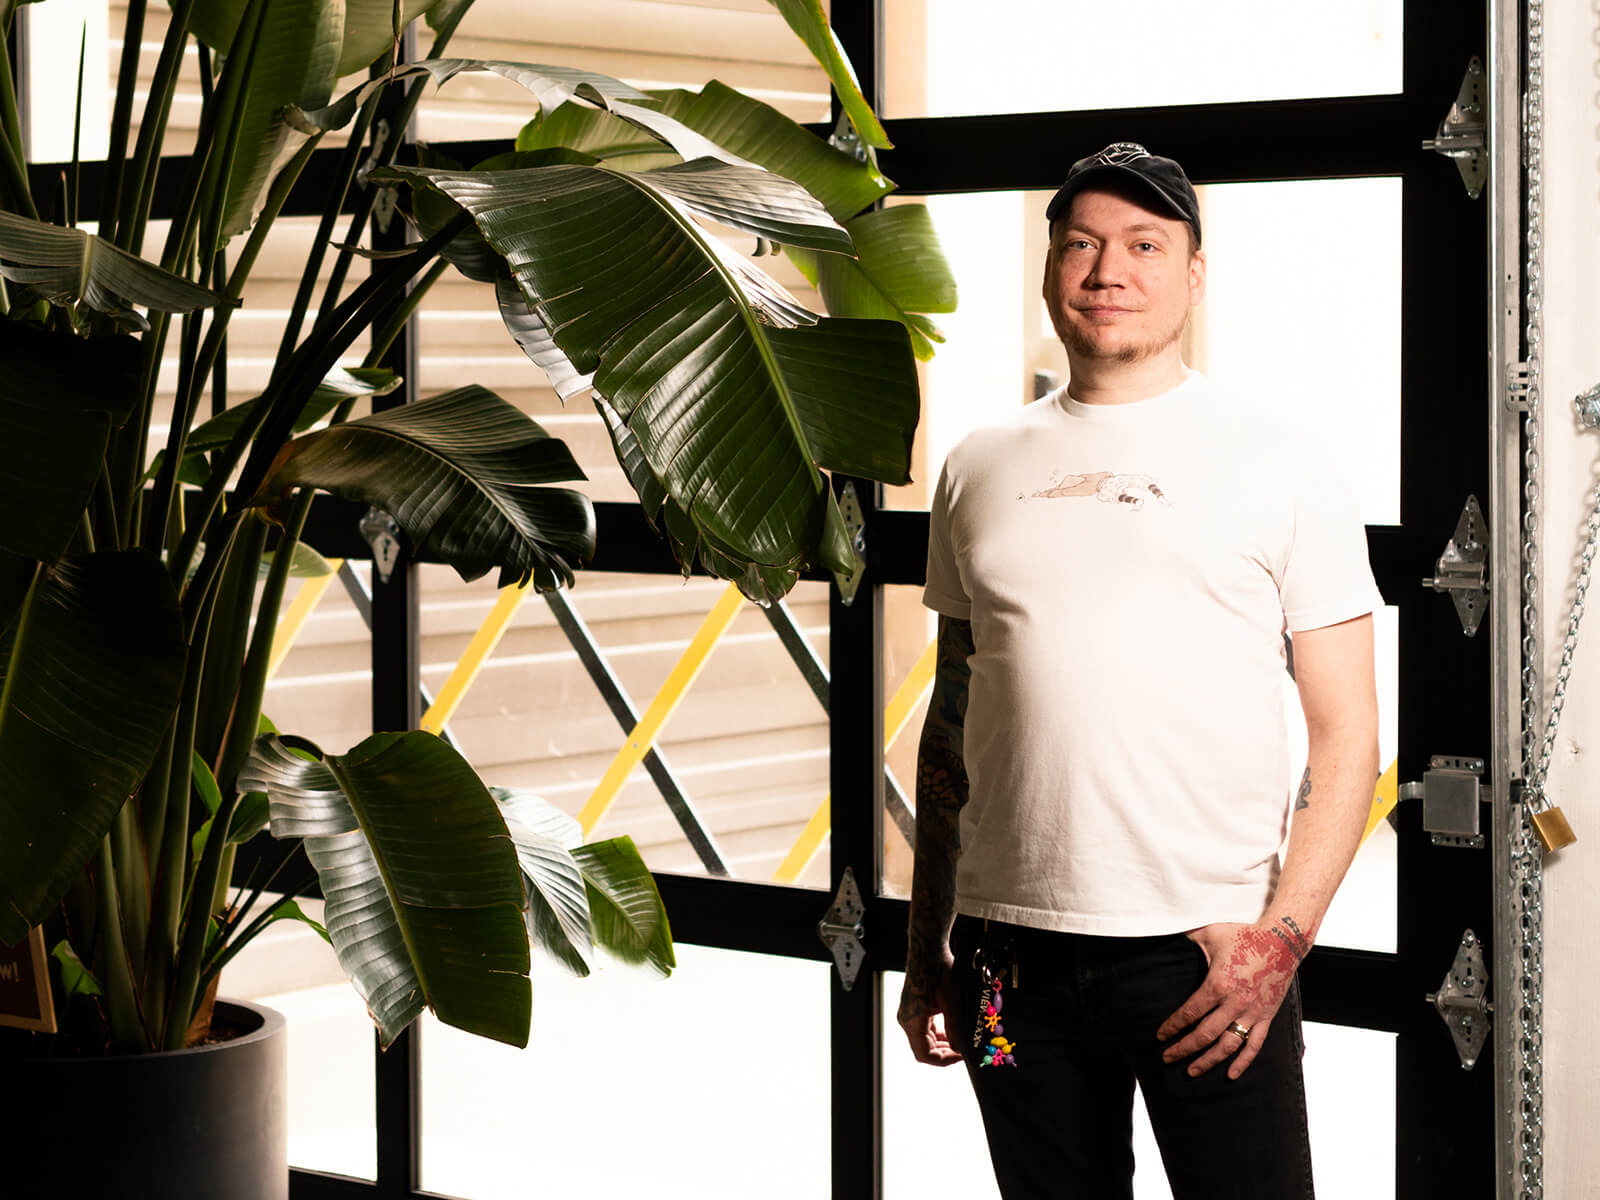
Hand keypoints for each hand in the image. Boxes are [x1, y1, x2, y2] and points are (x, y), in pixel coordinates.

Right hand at [897, 962, 963, 1066]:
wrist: (928, 949)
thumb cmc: (938, 969)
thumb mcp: (951, 1001)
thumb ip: (955, 1028)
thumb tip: (960, 1049)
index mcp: (912, 1020)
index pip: (924, 1054)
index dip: (943, 1060)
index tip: (960, 1056)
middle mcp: (906, 1019)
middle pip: (923, 1049)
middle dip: (944, 1052)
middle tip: (963, 1050)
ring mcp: (909, 1013)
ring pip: (924, 1040)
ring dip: (941, 1044)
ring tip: (959, 1041)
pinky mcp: (914, 1008)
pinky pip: (924, 1029)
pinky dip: (938, 1034)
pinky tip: (951, 1029)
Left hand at [1156, 920, 1306, 1079]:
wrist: (1283, 940)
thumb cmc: (1244, 935)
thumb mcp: (1210, 933)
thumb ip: (1187, 938)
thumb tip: (1163, 931)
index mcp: (1218, 984)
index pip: (1189, 1013)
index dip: (1172, 1026)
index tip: (1160, 1035)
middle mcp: (1235, 1003)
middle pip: (1204, 1035)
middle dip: (1183, 1049)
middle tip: (1167, 1058)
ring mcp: (1252, 1012)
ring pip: (1228, 1045)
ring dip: (1208, 1061)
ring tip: (1192, 1071)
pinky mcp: (1267, 1016)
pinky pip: (1255, 1045)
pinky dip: (1243, 1062)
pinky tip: (1231, 1075)